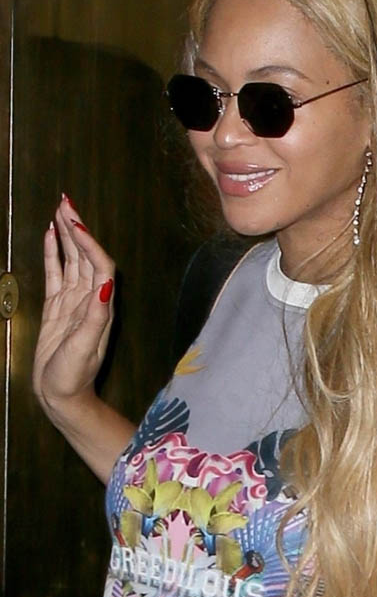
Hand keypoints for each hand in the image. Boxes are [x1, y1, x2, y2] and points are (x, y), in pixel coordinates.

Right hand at [33, 197, 114, 419]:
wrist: (62, 394)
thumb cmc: (74, 375)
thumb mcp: (84, 348)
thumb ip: (95, 317)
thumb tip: (105, 286)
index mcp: (101, 305)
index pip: (99, 265)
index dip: (90, 244)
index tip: (76, 224)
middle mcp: (91, 298)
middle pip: (86, 255)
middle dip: (78, 228)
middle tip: (65, 202)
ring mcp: (74, 301)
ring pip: (72, 260)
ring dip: (67, 235)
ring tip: (60, 210)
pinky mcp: (58, 307)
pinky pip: (57, 273)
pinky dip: (55, 253)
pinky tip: (51, 236)